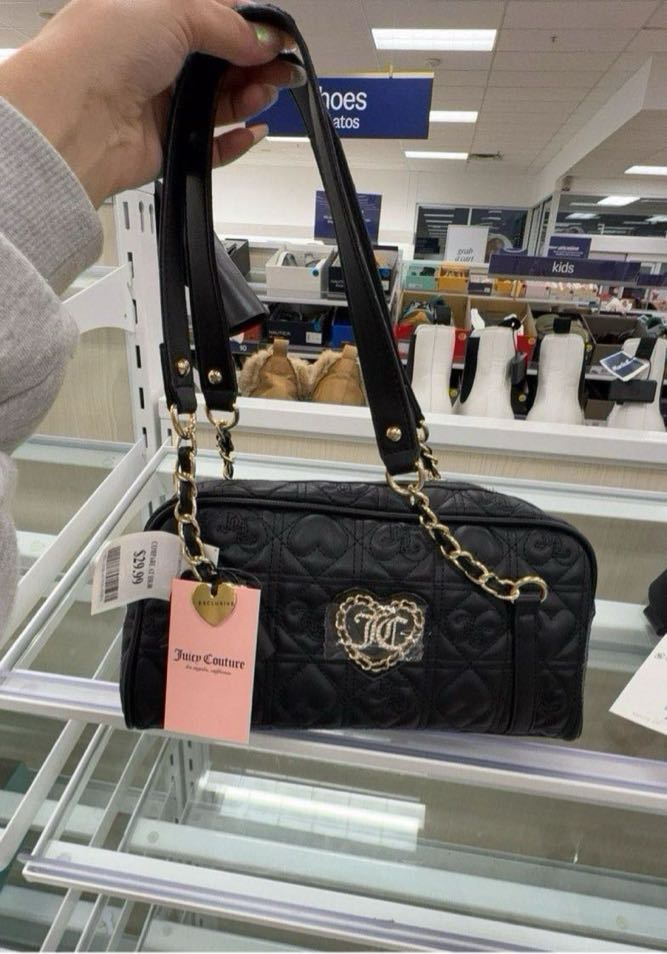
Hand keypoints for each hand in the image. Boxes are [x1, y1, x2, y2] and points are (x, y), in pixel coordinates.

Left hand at [0, 0, 303, 206]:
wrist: (75, 118)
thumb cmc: (102, 51)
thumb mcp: (174, 11)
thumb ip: (227, 25)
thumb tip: (262, 37)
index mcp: (150, 12)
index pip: (212, 14)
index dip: (249, 24)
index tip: (278, 34)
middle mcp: (155, 56)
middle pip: (222, 61)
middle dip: (257, 62)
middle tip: (285, 68)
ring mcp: (161, 101)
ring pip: (220, 101)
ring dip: (248, 96)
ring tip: (267, 92)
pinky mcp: (168, 142)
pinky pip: (212, 144)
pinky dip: (235, 140)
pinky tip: (251, 131)